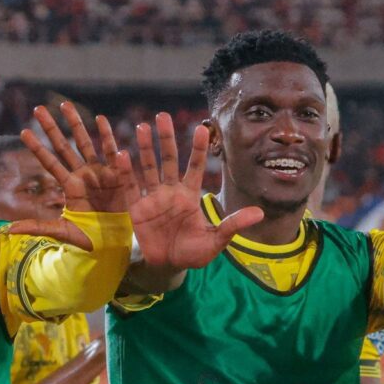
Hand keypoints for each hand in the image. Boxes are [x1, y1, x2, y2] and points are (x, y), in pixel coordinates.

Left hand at [11, 102, 133, 249]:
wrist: (114, 242)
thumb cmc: (89, 238)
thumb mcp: (61, 232)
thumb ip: (37, 227)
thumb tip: (7, 230)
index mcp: (69, 186)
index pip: (49, 162)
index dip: (37, 148)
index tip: (22, 132)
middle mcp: (82, 175)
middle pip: (63, 146)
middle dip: (51, 127)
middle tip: (38, 109)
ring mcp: (98, 173)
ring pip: (84, 143)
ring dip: (76, 123)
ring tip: (65, 104)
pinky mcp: (116, 175)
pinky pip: (110, 151)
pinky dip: (106, 136)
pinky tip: (100, 119)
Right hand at [126, 113, 262, 270]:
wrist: (169, 267)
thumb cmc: (194, 253)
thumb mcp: (216, 240)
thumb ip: (233, 224)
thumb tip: (260, 214)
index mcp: (190, 196)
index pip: (195, 167)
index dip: (199, 149)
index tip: (203, 129)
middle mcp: (171, 192)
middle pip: (169, 160)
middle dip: (166, 139)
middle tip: (162, 116)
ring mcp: (153, 198)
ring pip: (149, 168)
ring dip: (146, 149)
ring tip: (143, 127)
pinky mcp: (137, 209)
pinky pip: (131, 188)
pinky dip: (126, 172)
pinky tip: (122, 154)